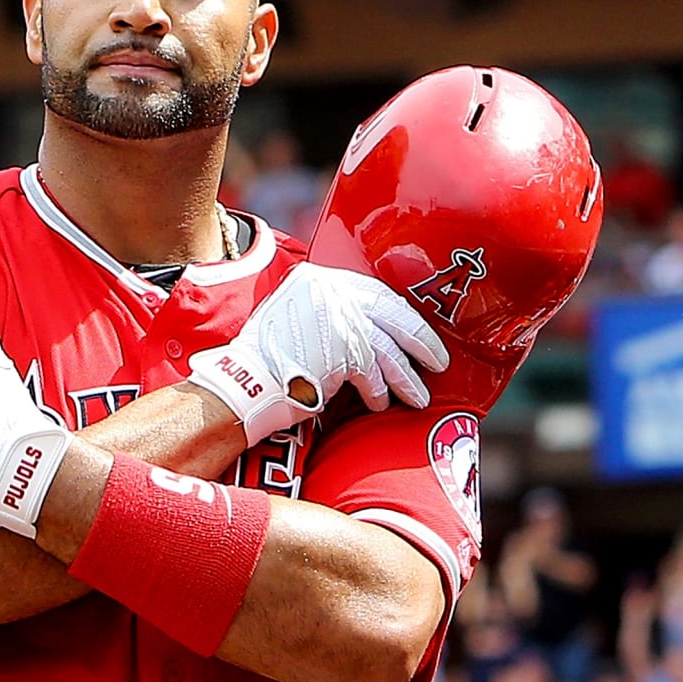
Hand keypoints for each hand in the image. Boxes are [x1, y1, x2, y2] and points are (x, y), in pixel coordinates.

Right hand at [188, 262, 448, 445]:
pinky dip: (378, 392)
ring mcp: (340, 319)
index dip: (399, 315)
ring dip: (405, 377)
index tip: (414, 331)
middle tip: (437, 362)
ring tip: (417, 396)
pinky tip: (380, 403)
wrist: (245, 382)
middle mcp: (330, 291)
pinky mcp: (344, 350)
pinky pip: (372, 374)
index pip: (373, 291)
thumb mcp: (292, 314)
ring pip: (388, 349)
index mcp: (317, 278)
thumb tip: (366, 327)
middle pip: (391, 314)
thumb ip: (325, 311)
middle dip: (420, 341)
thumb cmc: (265, 358)